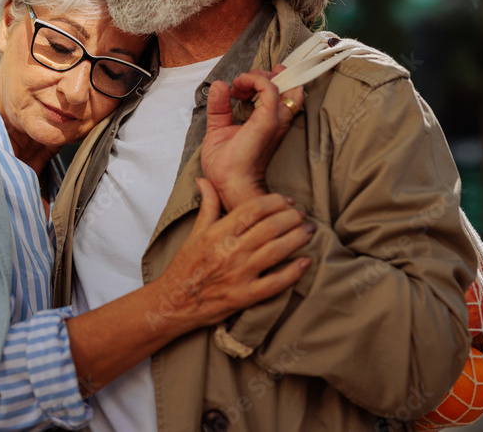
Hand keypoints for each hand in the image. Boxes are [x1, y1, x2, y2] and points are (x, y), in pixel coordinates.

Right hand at [151, 178, 313, 333]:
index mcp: (217, 233)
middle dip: (292, 217)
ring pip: (276, 251)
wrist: (173, 303)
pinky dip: (293, 272)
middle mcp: (229, 251)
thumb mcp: (194, 232)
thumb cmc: (184, 266)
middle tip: (302, 215)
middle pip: (270, 227)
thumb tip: (205, 179)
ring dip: (297, 238)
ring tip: (309, 231)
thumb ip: (206, 205)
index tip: (288, 200)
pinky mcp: (244, 297)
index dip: (275, 201)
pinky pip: (275, 283)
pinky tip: (305, 262)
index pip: (253, 209)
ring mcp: (238, 275)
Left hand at [200, 66, 304, 209]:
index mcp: (268, 123)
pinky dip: (254, 80)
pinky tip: (239, 86)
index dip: (267, 80)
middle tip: (243, 81)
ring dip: (258, 76)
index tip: (242, 83)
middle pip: (286, 86)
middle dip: (264, 75)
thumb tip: (219, 85)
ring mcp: (274, 120)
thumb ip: (220, 106)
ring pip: (280, 84)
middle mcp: (276, 120)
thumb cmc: (225, 166)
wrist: (227, 183)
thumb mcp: (218, 128)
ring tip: (240, 83)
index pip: (281, 95)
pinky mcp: (268, 120)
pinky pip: (269, 88)